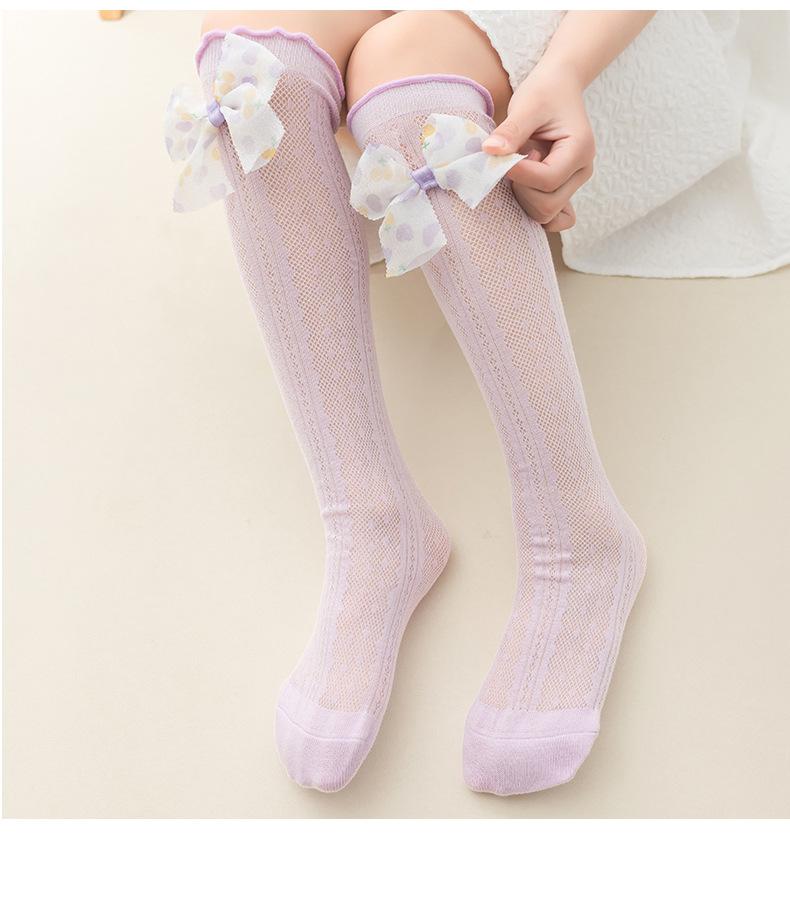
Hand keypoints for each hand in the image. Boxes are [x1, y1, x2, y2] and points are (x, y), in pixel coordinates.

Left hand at [482, 65, 594, 231]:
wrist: (558, 87)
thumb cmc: (545, 92)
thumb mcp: (527, 104)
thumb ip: (510, 130)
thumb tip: (490, 151)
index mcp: (580, 150)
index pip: (548, 180)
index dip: (519, 174)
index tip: (503, 156)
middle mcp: (582, 171)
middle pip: (547, 204)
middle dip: (521, 188)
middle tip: (513, 161)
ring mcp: (574, 184)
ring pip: (546, 214)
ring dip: (523, 198)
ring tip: (519, 168)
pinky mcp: (564, 190)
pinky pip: (555, 219)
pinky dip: (535, 211)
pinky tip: (524, 189)